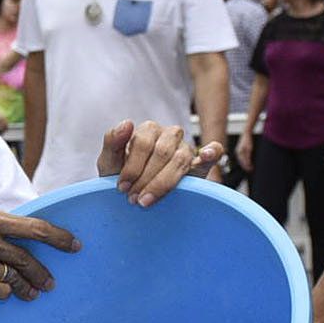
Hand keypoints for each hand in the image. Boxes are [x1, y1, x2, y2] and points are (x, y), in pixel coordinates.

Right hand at [0, 207, 81, 301]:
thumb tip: (15, 239)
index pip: (37, 228)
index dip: (60, 238)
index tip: (75, 246)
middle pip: (29, 260)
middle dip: (43, 274)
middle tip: (50, 284)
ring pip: (15, 280)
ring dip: (25, 289)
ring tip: (31, 295)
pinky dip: (0, 295)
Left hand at [98, 120, 215, 203]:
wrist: (134, 195)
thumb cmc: (121, 175)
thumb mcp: (109, 161)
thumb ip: (112, 141)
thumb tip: (127, 123)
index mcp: (148, 130)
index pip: (143, 143)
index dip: (132, 167)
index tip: (122, 187)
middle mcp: (169, 135)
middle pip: (162, 152)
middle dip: (146, 179)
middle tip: (134, 198)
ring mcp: (186, 148)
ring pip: (181, 158)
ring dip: (164, 182)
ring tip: (147, 200)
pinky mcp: (200, 162)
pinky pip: (213, 151)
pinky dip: (212, 152)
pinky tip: (205, 155)